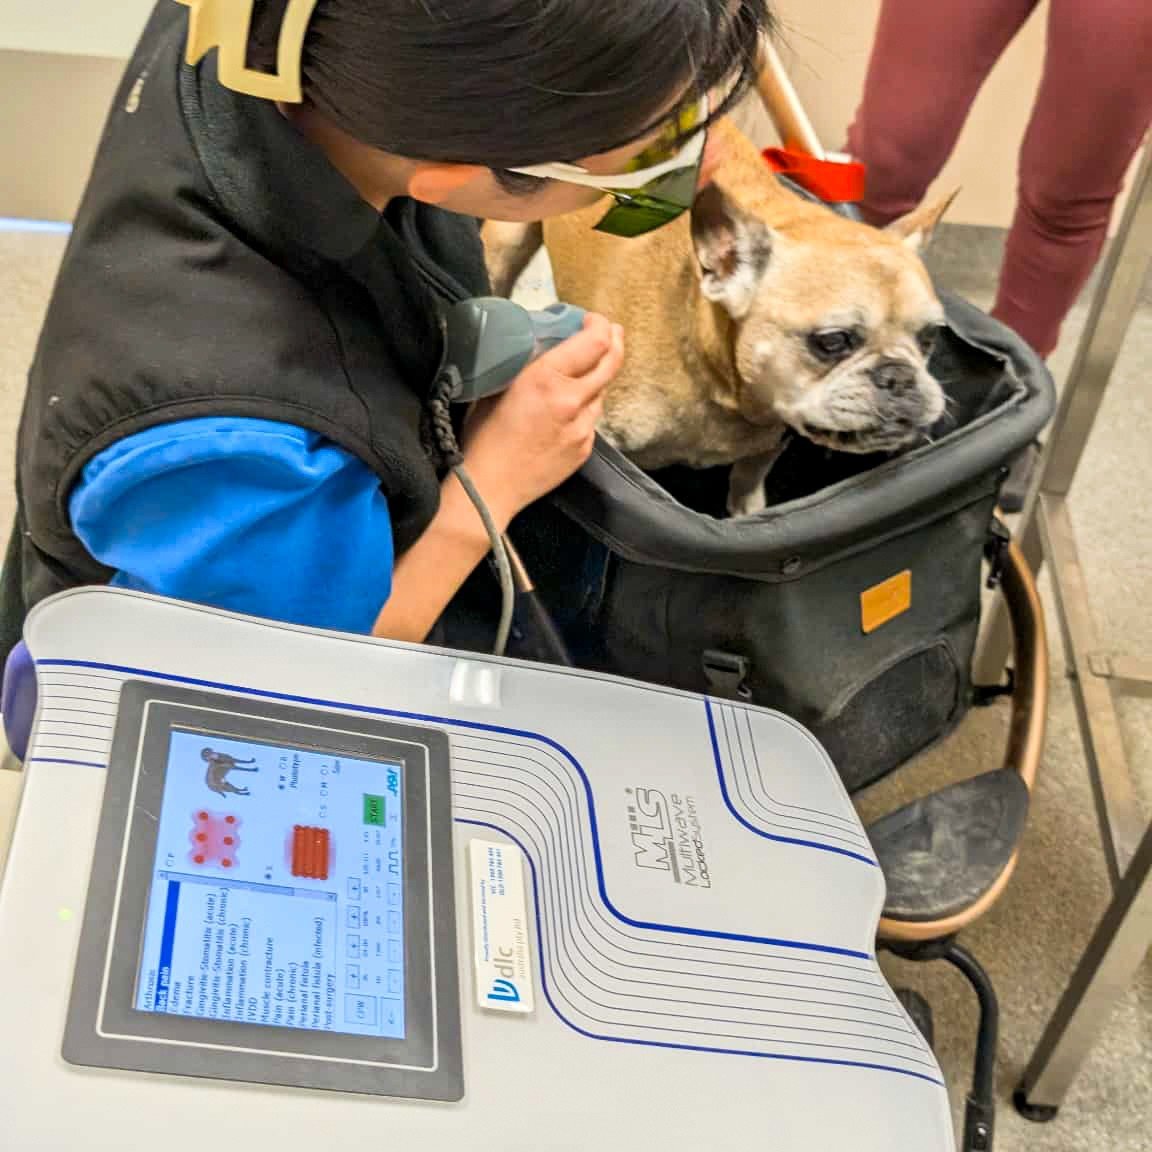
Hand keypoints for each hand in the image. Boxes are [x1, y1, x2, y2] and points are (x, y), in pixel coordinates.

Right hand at [460, 312, 623, 525]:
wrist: (489, 488)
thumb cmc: (483, 437)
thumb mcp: (498, 385)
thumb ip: (527, 364)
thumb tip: (544, 344)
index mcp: (547, 379)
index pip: (595, 342)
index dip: (600, 325)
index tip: (591, 320)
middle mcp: (572, 401)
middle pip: (612, 362)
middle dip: (614, 341)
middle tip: (610, 332)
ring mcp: (583, 428)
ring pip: (601, 392)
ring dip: (596, 378)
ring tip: (580, 374)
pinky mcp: (585, 449)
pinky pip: (592, 419)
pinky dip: (584, 408)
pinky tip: (566, 411)